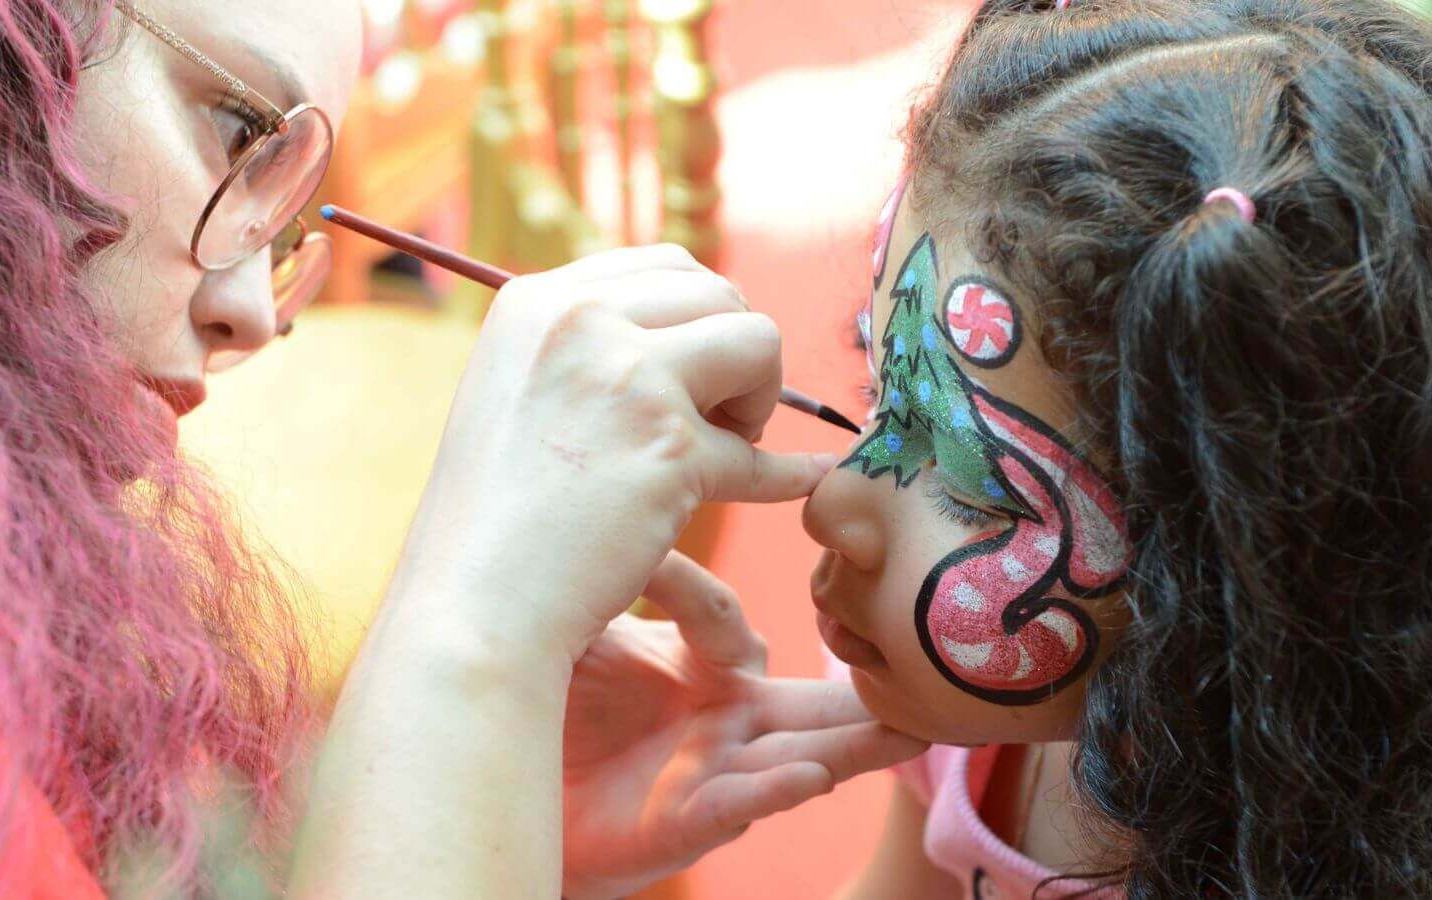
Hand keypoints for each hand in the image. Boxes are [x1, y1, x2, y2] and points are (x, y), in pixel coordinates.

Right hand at [386, 245, 835, 662]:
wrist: (475, 604)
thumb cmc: (496, 518)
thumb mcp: (516, 393)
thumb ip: (585, 349)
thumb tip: (693, 324)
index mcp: (537, 301)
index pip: (664, 267)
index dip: (699, 320)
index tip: (694, 375)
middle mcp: (580, 320)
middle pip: (719, 294)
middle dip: (734, 356)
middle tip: (711, 420)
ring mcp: (628, 378)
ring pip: (759, 342)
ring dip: (758, 397)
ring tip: (722, 450)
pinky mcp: (671, 448)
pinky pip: (763, 455)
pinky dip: (788, 474)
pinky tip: (805, 478)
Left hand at [562, 552, 927, 899]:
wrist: (501, 788)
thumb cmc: (549, 704)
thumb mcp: (585, 630)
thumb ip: (622, 581)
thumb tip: (643, 517)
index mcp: (704, 670)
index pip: (731, 625)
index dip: (701, 596)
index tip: (650, 570)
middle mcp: (724, 721)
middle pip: (813, 704)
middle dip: (871, 695)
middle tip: (931, 670)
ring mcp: (713, 773)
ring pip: (802, 756)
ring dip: (856, 747)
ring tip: (910, 733)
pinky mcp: (686, 823)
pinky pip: (742, 803)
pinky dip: (776, 791)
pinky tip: (813, 775)